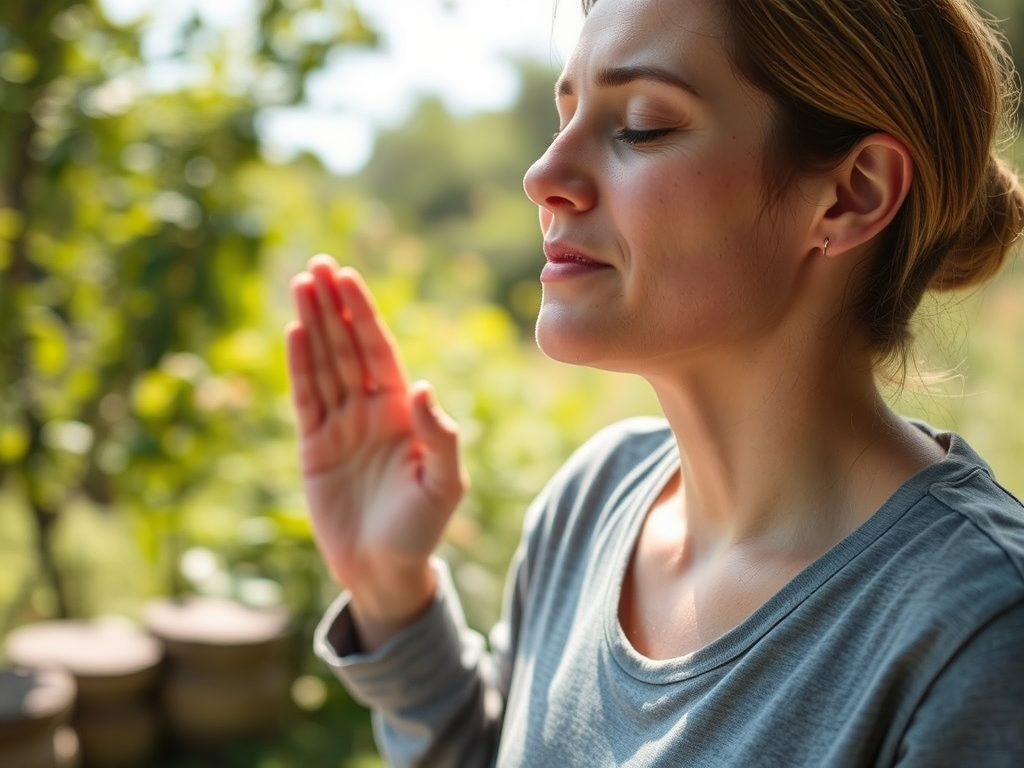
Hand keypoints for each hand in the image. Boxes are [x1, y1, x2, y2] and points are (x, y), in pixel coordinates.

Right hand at [286, 255, 466, 647]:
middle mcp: (370, 411)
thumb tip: (421, 386)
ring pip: (324, 364)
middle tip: (318, 263)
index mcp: (403, 413)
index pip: (379, 351)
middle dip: (334, 306)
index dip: (363, 314)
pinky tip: (293, 333)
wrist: (383, 570)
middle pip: (348, 347)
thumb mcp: (444, 485)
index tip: (347, 277)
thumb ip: (440, 437)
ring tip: (301, 284)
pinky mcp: (313, 447)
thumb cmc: (421, 529)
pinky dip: (298, 366)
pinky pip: (305, 398)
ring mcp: (340, 426)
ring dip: (313, 325)